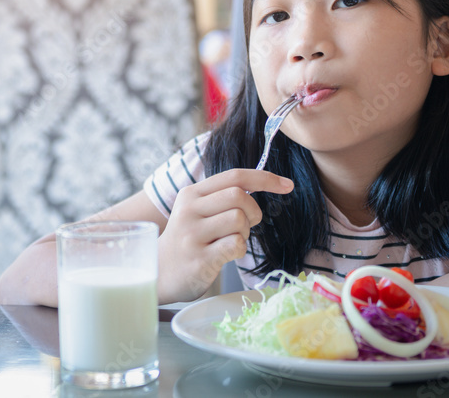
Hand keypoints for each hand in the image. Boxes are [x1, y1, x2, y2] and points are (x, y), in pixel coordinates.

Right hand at [157, 169, 293, 302]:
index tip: (287, 185)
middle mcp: (189, 210)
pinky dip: (239, 249)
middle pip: (239, 195)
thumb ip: (222, 196)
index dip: (264, 178)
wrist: (161, 272)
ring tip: (230, 241)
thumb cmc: (189, 240)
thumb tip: (262, 182)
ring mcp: (192, 234)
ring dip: (244, 232)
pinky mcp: (199, 258)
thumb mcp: (198, 211)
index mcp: (191, 194)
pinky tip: (226, 254)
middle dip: (253, 210)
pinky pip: (235, 244)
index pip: (234, 176)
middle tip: (247, 225)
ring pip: (239, 219)